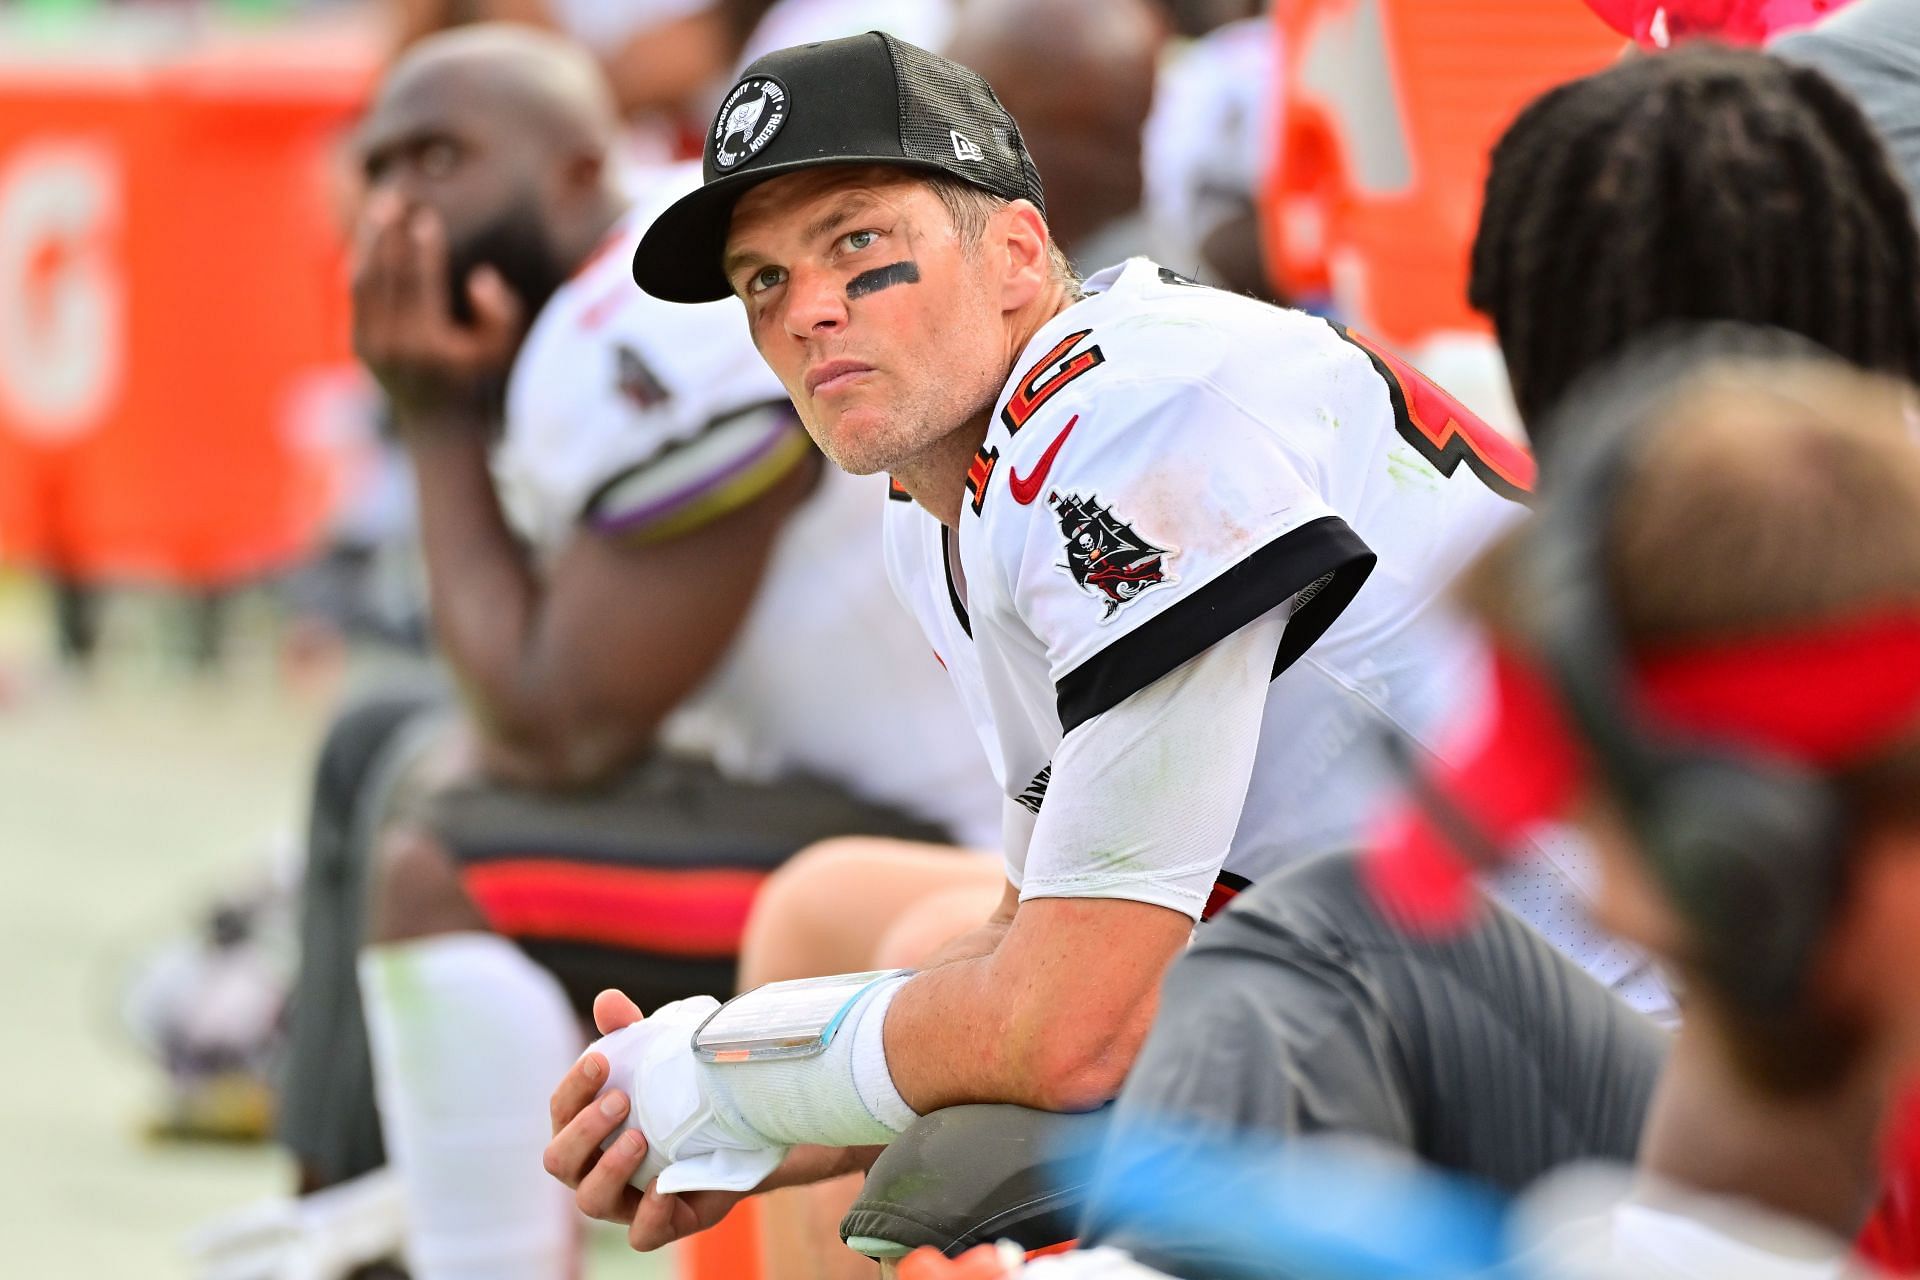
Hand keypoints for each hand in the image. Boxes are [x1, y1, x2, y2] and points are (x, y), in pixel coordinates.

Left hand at [350, 191, 522, 425]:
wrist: (438, 423)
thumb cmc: (477, 377)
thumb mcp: (502, 348)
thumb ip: (500, 312)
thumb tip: (479, 278)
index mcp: (429, 344)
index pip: (422, 282)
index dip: (423, 247)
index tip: (427, 216)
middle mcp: (395, 345)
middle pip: (389, 274)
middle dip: (392, 231)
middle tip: (395, 194)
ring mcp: (372, 346)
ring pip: (366, 280)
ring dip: (372, 240)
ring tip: (381, 207)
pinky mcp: (358, 345)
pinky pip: (358, 294)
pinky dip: (364, 261)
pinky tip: (373, 237)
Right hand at [542, 990, 752, 1251]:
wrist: (737, 1135)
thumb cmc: (678, 1097)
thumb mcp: (660, 1060)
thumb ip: (632, 1032)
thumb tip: (608, 999)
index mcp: (584, 1127)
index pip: (561, 1110)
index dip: (574, 1087)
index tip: (601, 1059)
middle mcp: (593, 1167)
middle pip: (560, 1159)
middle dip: (585, 1129)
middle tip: (620, 1099)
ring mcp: (623, 1200)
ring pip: (591, 1200)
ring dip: (609, 1168)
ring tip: (638, 1139)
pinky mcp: (661, 1224)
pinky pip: (641, 1235)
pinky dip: (648, 1213)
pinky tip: (663, 1186)